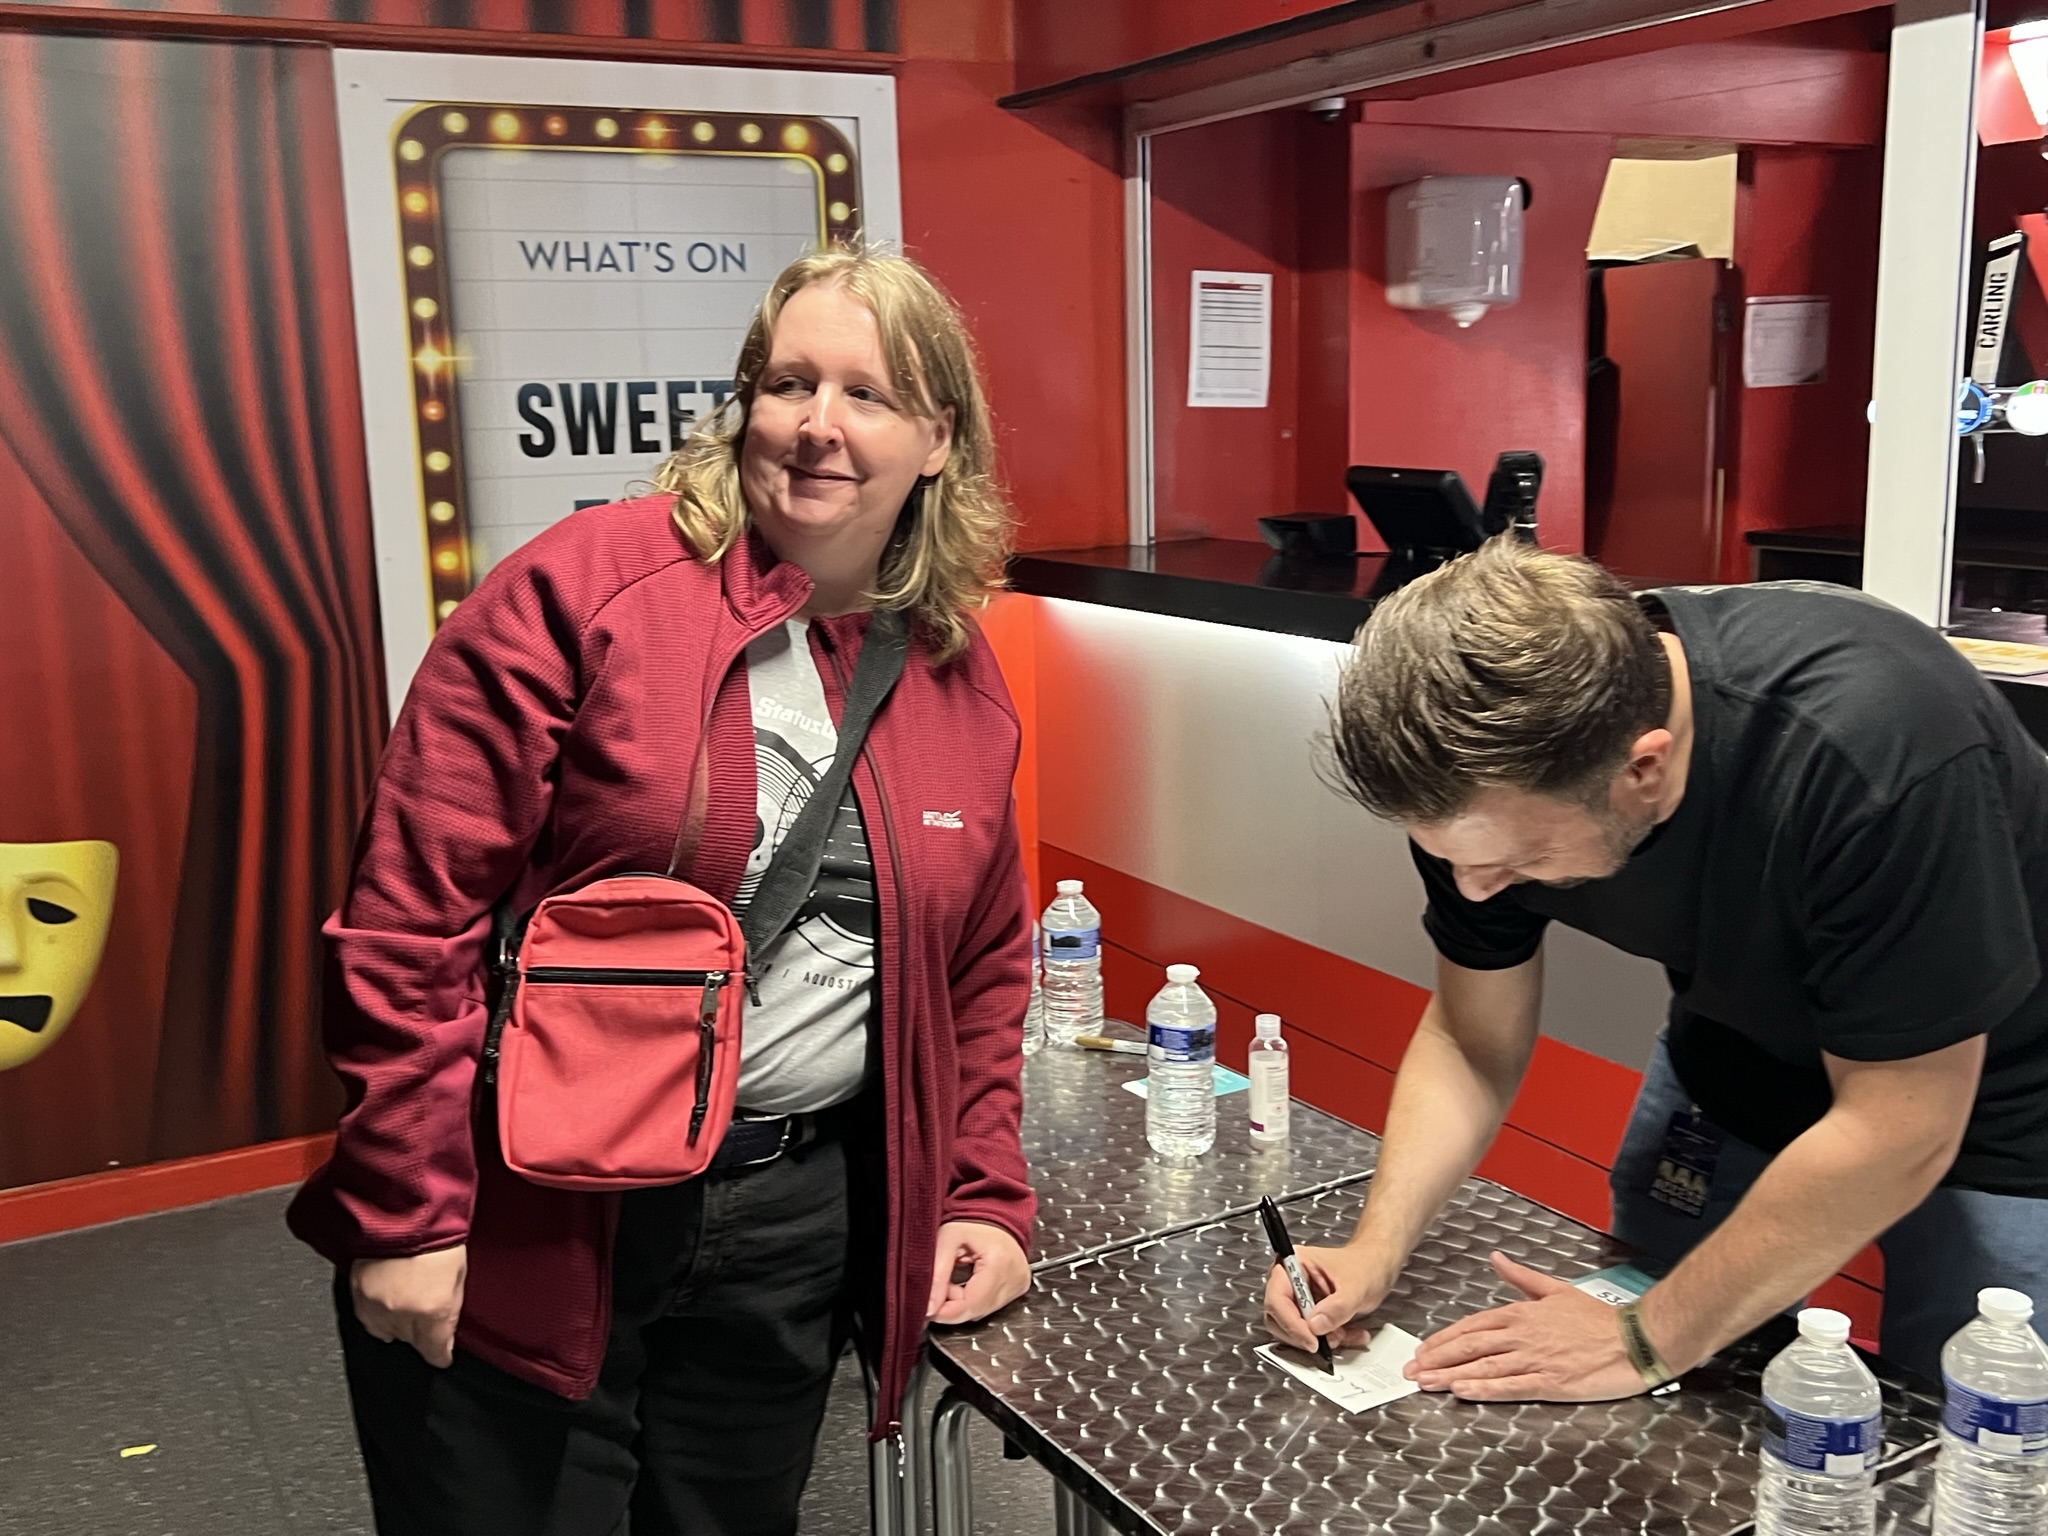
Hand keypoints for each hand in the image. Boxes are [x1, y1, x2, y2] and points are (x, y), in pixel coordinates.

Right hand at [351, 1246, 467, 1367]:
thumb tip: (446, 1329)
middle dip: (420, 1332)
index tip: (442, 1357)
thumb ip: (451, 1307)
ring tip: (407, 1300)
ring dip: (398, 1322)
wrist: (404, 1209)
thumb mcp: (459, 1274)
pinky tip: (388, 1296)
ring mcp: (377, 1304)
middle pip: (410, 1341)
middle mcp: (402, 1312)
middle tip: (426, 1314)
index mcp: (433, 1309)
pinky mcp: (357, 1293)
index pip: (435, 1350)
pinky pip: (367, 1317)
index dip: (440, 1355)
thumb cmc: (437, 1234)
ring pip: (386, 1332)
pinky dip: (377, 1312)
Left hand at [927, 1221, 1029, 1324]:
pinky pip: (991, 1305)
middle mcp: (1015, 1277)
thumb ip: (936, 1274)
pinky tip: (968, 1284)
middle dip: (952, 1306)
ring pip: (982, 1310)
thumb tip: (929, 1307)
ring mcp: (1019, 1284)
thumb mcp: (946, 1240)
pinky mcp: (1019, 1287)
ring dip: (963, 1303)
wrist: (994, 1213)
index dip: (947, 1312)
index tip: (928, 1309)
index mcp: (999, 1262)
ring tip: (954, 1282)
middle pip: (977, 1310)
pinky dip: (975, 1300)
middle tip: (939, 1289)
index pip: (971, 1303)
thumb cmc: (972, 1222)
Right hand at [1262, 1243, 1395, 1354]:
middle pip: (1278, 1317)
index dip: (1291, 1323)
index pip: (1277, 1298)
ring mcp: (1298, 1297)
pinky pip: (1308, 1334)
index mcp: (1294, 1263)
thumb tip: (1315, 1325)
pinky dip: (1329, 1340)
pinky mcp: (1308, 1312)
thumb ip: (1337, 1307)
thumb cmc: (1366, 1264)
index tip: (1311, 1339)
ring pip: (1292, 1330)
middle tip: (1325, 1341)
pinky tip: (1347, 1333)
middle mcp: (1290, 1280)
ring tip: (1343, 1334)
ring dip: (1319, 1339)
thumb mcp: (1356, 1286)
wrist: (1378, 1267)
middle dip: (1304, 1334)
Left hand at [1404, 1252, 1650, 1401]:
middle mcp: (1523, 1335)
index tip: (1424, 1349)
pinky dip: (1484, 1388)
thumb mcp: (1556, 1289)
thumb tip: (1497, 1259)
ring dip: (1451, 1375)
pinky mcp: (1551, 1382)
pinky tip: (1464, 1391)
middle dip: (1437, 1359)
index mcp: (1522, 1313)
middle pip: (1470, 1346)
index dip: (1445, 1339)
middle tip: (1412, 1370)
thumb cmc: (1599, 1319)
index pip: (1472, 1325)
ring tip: (1427, 1383)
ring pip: (1484, 1366)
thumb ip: (1521, 1277)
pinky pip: (1511, 1386)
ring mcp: (1536, 1359)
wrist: (1636, 1337)